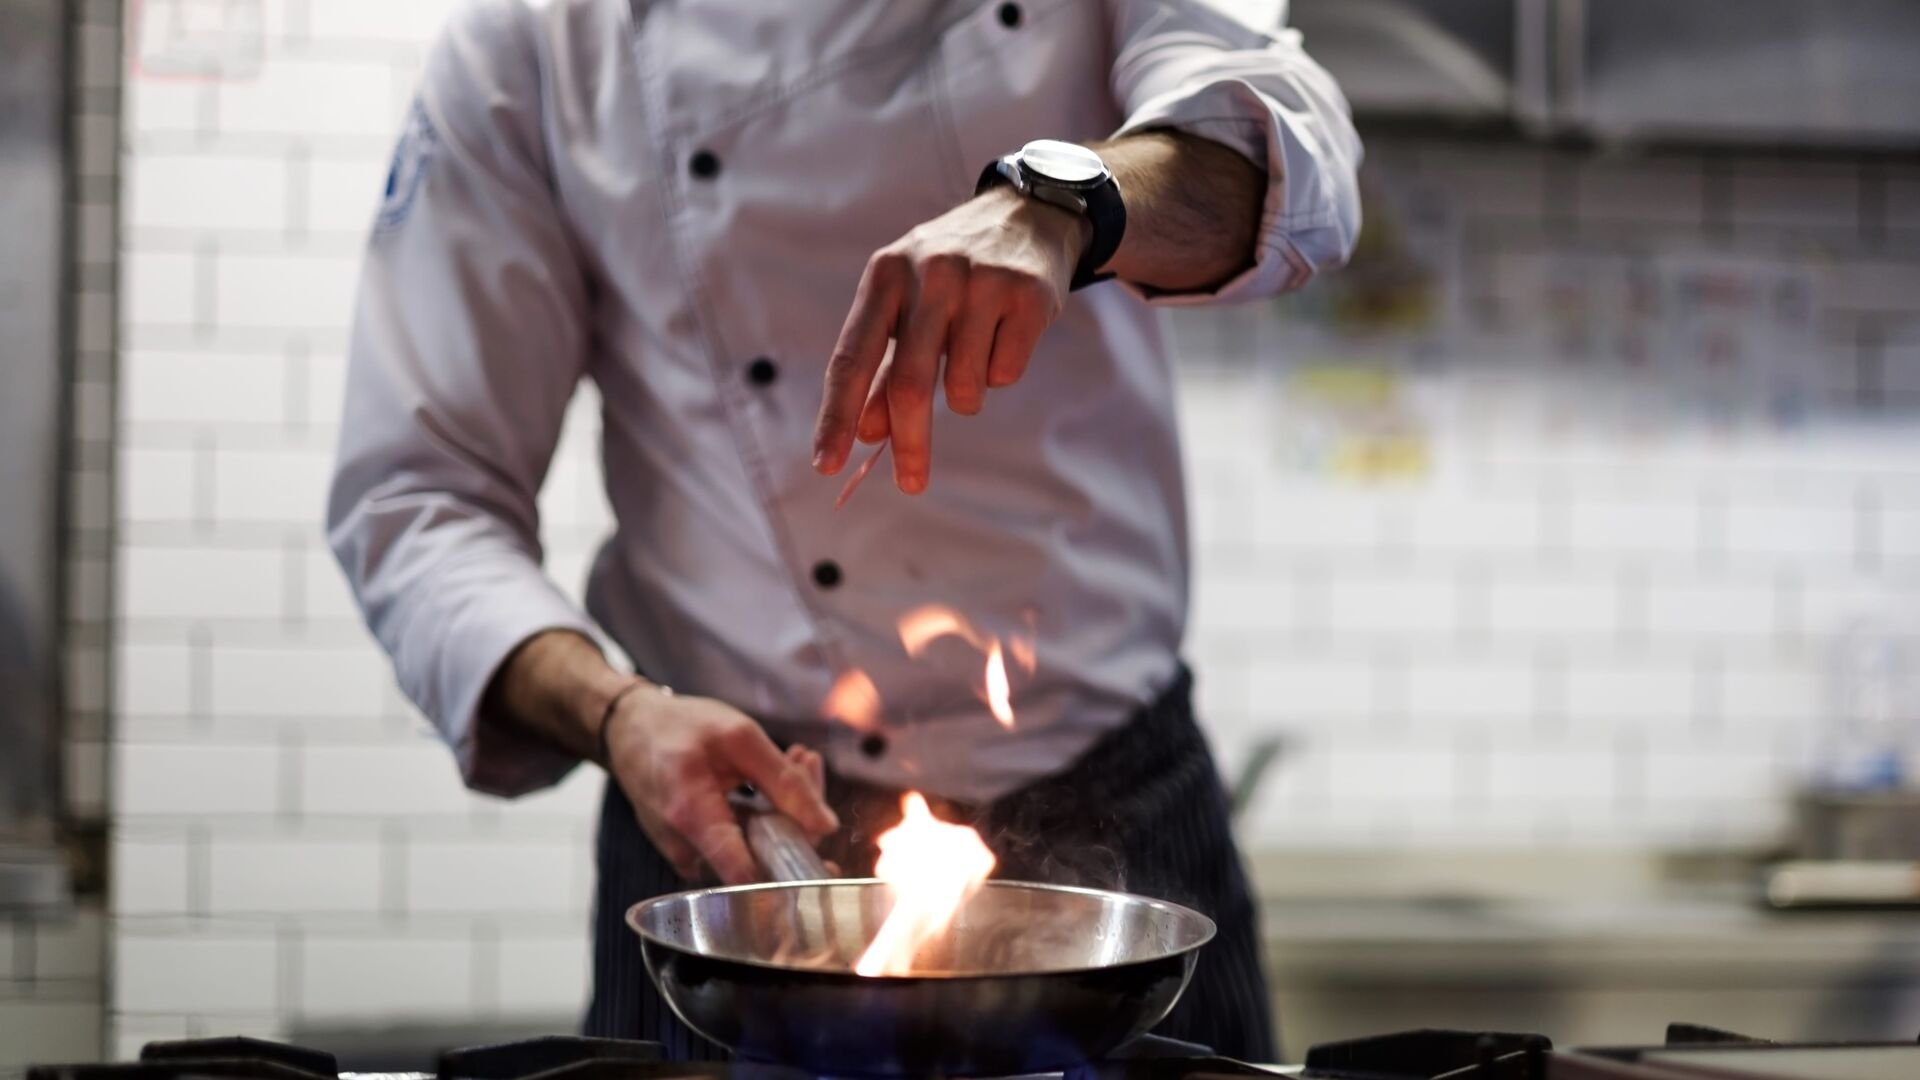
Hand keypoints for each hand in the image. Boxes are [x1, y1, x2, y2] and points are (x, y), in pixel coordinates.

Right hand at [602, 687, 837, 883]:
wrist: (629, 729)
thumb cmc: (679, 727)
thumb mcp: (739, 737)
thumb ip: (784, 781)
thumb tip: (826, 826)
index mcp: (692, 818)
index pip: (747, 875)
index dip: (790, 878)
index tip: (823, 855)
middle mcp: (686, 849)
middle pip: (763, 858)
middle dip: (799, 812)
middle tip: (806, 761)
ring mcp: (689, 854)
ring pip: (757, 849)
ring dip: (786, 806)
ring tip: (795, 756)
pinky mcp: (695, 851)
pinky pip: (741, 843)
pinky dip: (765, 811)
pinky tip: (774, 772)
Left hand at [812, 186, 1088, 493]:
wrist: (1029, 214)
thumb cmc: (953, 273)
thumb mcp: (908, 305)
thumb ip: (885, 368)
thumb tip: (867, 433)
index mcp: (885, 275)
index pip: (852, 358)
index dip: (836, 416)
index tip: (825, 463)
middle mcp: (929, 273)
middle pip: (911, 385)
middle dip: (910, 443)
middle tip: (911, 483)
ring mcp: (981, 282)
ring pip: (965, 387)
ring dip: (967, 393)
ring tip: (974, 350)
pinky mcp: (1027, 295)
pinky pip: (1005, 374)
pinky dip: (1002, 371)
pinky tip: (1005, 332)